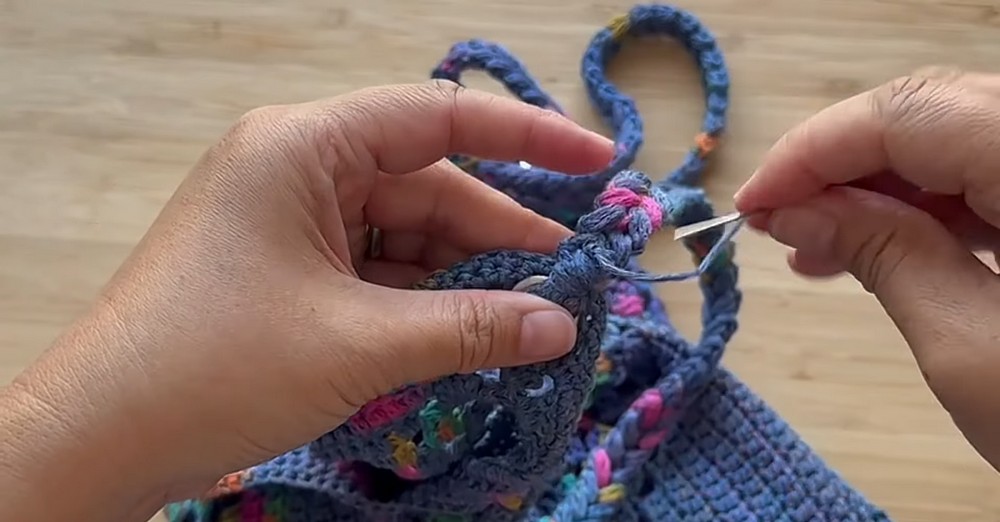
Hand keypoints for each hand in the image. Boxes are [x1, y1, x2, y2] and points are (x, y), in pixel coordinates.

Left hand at [0, 81, 614, 520]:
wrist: (101, 438)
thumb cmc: (217, 368)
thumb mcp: (359, 343)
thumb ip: (470, 328)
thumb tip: (562, 325)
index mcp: (303, 147)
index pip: (436, 118)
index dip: (529, 139)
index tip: (601, 164)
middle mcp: (298, 168)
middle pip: (427, 188)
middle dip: (498, 237)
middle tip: (571, 282)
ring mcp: (291, 220)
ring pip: (406, 235)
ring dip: (464, 278)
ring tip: (532, 318)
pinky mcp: (289, 268)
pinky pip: (377, 270)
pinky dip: (424, 301)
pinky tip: (472, 332)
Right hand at [733, 67, 999, 469]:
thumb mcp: (975, 353)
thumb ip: (884, 257)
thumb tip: (795, 208)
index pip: (914, 112)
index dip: (816, 148)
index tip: (752, 202)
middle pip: (936, 115)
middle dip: (841, 165)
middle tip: (776, 223)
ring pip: (960, 143)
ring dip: (879, 189)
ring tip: (814, 248)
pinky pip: (993, 178)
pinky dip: (929, 208)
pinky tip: (876, 247)